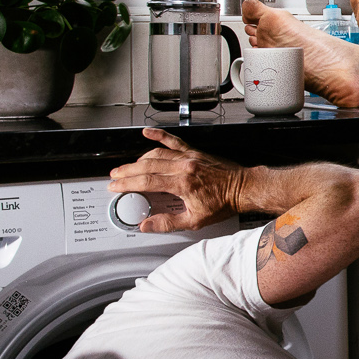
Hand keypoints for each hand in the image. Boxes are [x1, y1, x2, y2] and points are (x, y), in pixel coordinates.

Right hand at [107, 128, 247, 231]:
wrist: (243, 188)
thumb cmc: (224, 203)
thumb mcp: (195, 220)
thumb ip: (168, 223)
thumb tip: (147, 225)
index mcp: (182, 184)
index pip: (146, 182)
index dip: (127, 184)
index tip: (116, 186)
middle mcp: (184, 167)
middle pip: (147, 166)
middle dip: (127, 171)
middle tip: (115, 175)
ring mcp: (189, 157)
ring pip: (157, 154)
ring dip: (139, 159)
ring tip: (127, 166)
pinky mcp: (194, 152)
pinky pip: (174, 140)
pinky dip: (159, 135)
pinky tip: (148, 132)